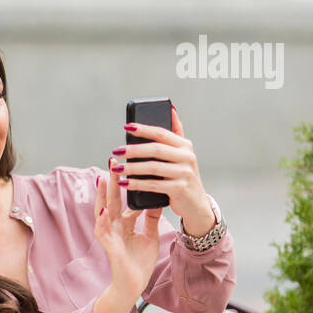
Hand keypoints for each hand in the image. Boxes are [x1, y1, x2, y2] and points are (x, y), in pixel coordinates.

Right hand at [94, 162, 161, 302]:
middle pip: (112, 199)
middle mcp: (114, 226)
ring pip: (103, 210)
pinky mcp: (109, 247)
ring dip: (102, 195)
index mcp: (124, 223)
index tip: (130, 163)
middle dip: (112, 180)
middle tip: (114, 160)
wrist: (134, 286)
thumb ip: (151, 219)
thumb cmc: (139, 262)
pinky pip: (103, 232)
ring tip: (102, 178)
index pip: (123, 198)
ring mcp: (110, 235)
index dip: (125, 182)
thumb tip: (156, 200)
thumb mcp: (150, 235)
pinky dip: (102, 220)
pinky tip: (104, 210)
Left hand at [116, 105, 214, 233]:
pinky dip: (136, 184)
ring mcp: (184, 173)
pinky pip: (153, 184)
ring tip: (116, 168)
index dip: (143, 129)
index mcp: (185, 146)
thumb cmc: (183, 176)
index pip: (161, 133)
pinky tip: (124, 183)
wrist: (196, 204)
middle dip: (133, 150)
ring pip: (152, 167)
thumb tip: (170, 108)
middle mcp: (187, 157)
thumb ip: (176, 133)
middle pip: (155, 149)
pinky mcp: (179, 189)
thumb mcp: (182, 154)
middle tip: (116, 150)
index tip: (126, 127)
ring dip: (131, 168)